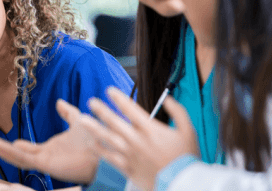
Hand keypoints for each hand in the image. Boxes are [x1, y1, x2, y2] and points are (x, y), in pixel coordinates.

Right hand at [0, 99, 99, 183]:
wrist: (106, 146)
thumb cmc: (96, 138)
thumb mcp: (77, 120)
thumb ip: (68, 113)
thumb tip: (59, 102)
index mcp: (53, 148)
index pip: (31, 147)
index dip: (18, 144)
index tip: (9, 138)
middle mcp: (48, 156)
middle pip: (21, 154)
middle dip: (6, 149)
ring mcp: (47, 161)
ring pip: (20, 158)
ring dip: (5, 150)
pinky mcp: (47, 164)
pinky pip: (26, 160)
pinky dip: (12, 153)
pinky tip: (0, 147)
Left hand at [83, 87, 198, 190]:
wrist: (183, 184)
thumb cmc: (187, 158)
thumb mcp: (189, 130)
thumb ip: (178, 112)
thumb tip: (167, 99)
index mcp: (151, 130)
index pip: (131, 109)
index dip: (118, 98)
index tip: (109, 90)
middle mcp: (138, 141)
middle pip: (115, 122)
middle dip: (101, 110)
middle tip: (91, 101)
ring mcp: (131, 155)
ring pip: (108, 139)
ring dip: (94, 128)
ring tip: (82, 120)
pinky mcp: (128, 168)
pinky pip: (110, 158)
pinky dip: (100, 150)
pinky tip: (91, 143)